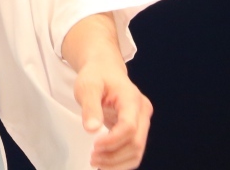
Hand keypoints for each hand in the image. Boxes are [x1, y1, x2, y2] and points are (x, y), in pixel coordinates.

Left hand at [61, 12, 152, 169]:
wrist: (104, 69)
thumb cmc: (96, 75)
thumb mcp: (87, 85)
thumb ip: (90, 106)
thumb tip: (92, 129)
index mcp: (132, 98)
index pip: (129, 127)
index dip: (113, 141)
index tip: (94, 145)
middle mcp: (142, 112)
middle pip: (136, 142)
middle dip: (114, 155)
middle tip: (92, 158)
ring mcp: (142, 121)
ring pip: (137, 151)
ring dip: (118, 162)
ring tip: (96, 162)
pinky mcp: (137, 129)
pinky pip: (134, 150)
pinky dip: (121, 161)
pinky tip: (105, 163)